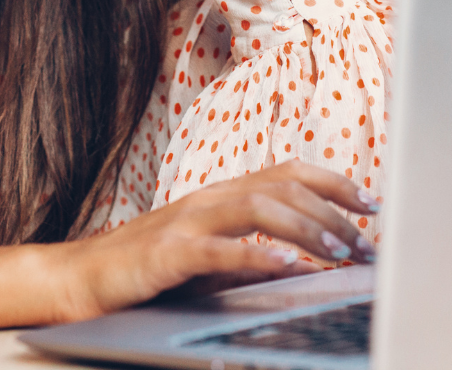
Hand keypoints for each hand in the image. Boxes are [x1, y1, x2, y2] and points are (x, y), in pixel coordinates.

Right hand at [53, 161, 378, 321]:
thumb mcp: (209, 256)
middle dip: (332, 212)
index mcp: (222, 194)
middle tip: (365, 243)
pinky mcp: (168, 253)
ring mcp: (187, 222)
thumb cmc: (147, 270)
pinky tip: (288, 268)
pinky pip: (220, 251)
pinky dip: (259, 257)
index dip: (334, 183)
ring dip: (305, 228)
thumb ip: (251, 252)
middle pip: (283, 187)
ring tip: (338, 251)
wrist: (81, 278)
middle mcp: (209, 198)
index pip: (289, 172)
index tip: (371, 205)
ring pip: (258, 208)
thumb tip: (304, 263)